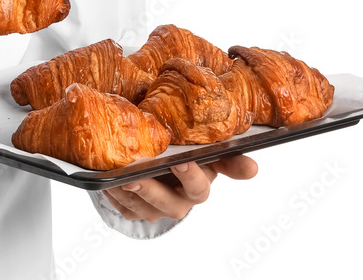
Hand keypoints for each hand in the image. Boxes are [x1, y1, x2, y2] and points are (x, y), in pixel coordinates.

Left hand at [102, 154, 257, 221]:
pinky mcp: (136, 211)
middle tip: (139, 170)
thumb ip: (227, 155)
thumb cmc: (186, 155)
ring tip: (118, 172)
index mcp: (198, 186)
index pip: (200, 187)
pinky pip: (125, 208)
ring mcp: (155, 209)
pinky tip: (109, 179)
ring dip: (130, 190)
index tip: (183, 162)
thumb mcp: (206, 150)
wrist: (162, 166)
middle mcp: (178, 202)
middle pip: (169, 203)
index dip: (192, 176)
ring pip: (143, 207)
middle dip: (153, 188)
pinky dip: (116, 194)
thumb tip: (253, 168)